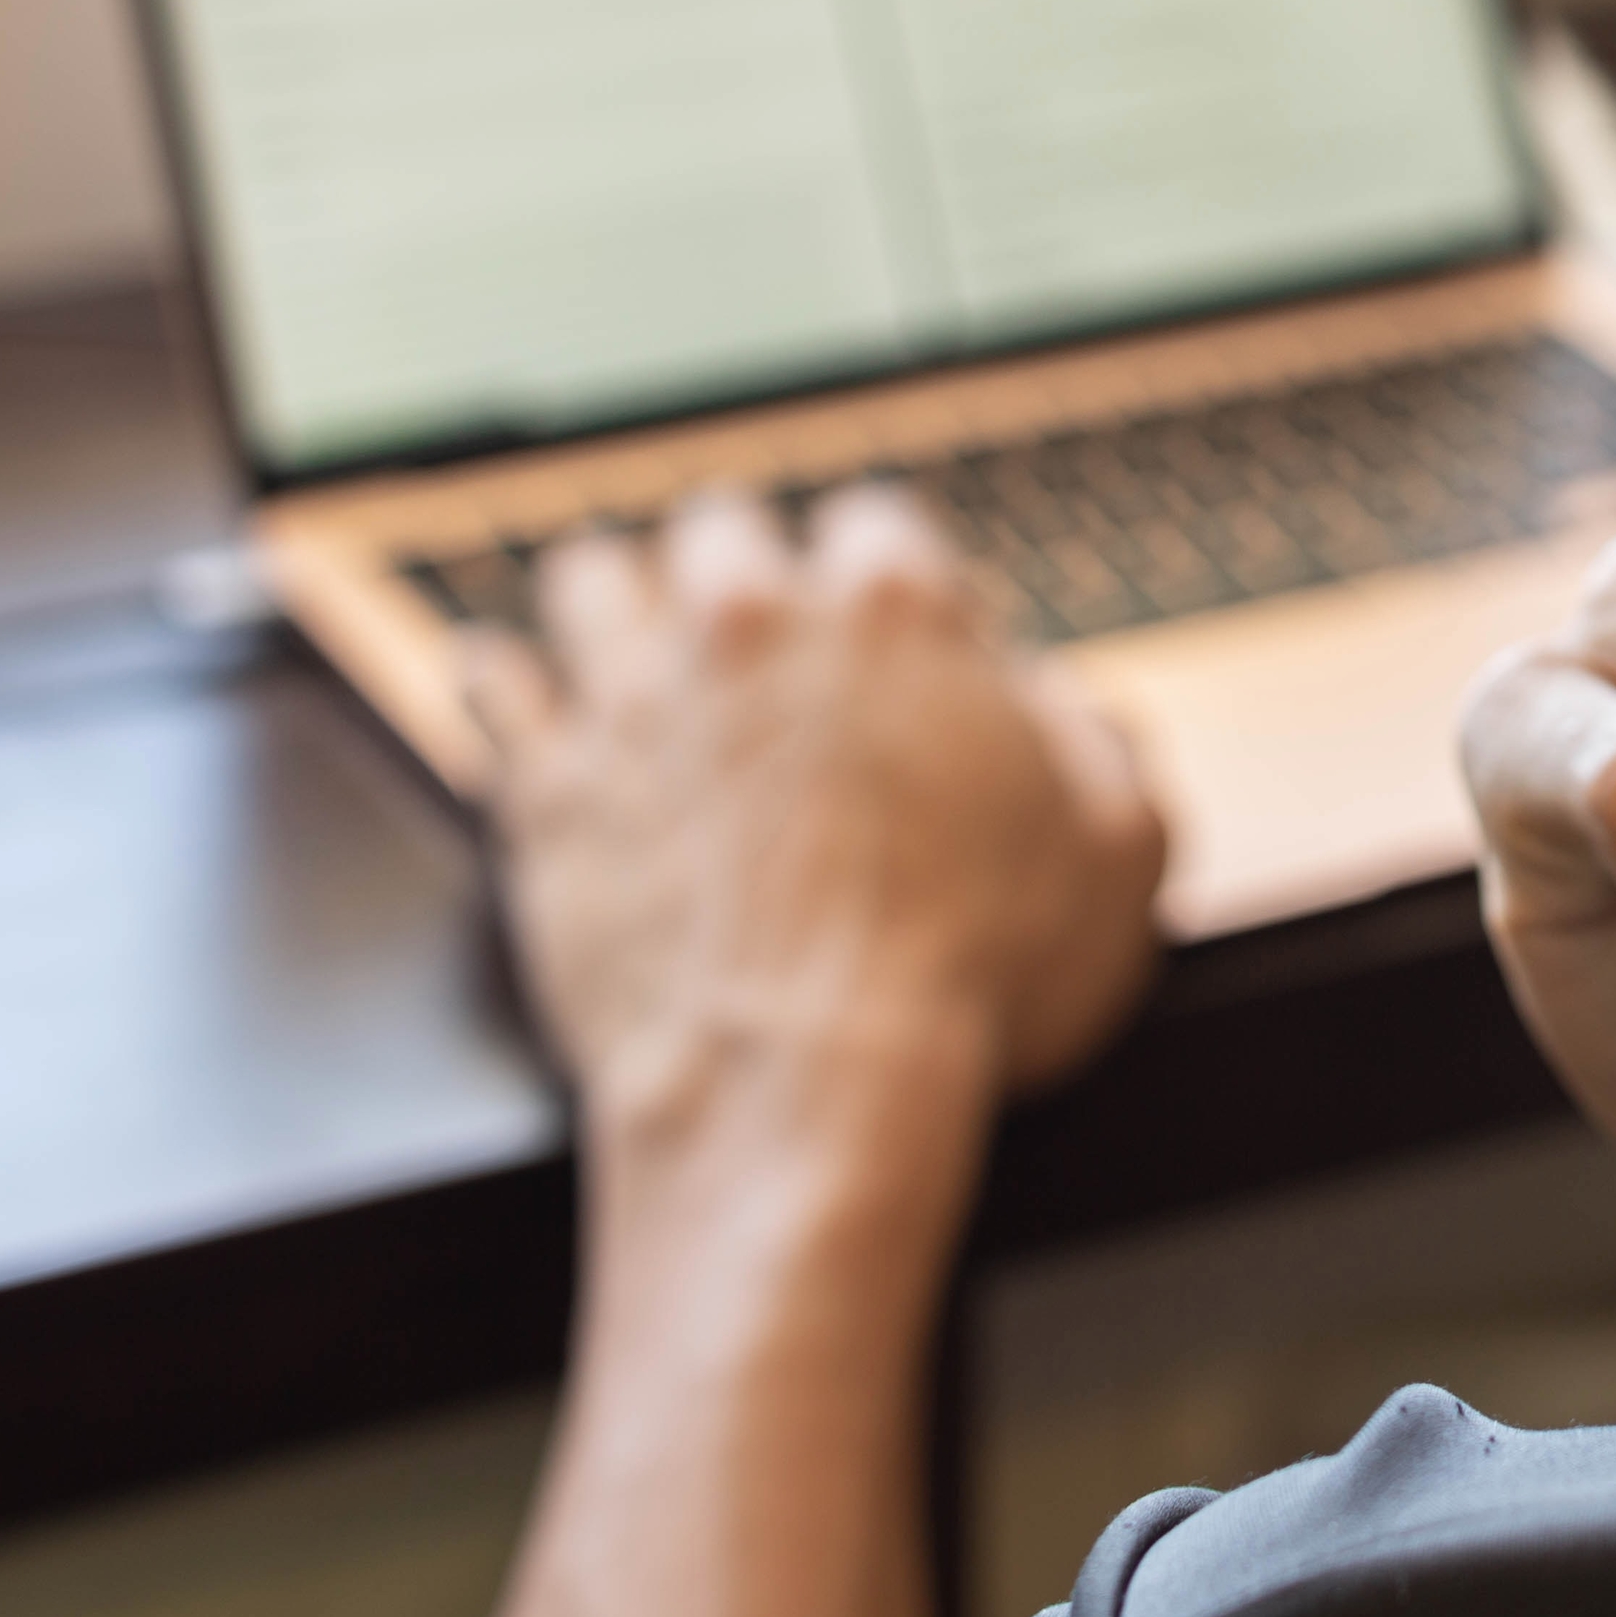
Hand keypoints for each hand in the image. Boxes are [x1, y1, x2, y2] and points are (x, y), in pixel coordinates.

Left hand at [466, 485, 1167, 1156]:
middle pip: (727, 529)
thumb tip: (1060, 710)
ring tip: (634, 630)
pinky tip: (522, 684)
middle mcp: (748, 620)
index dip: (894, 587)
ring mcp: (631, 694)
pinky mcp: (543, 783)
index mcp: (893, 608)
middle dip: (748, 574)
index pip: (876, 524)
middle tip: (764, 637)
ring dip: (620, 597)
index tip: (901, 646)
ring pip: (597, 574)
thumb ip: (1099, 746)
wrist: (807, 1092)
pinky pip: (495, 677)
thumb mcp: (1120, 855)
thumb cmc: (975, 978)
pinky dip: (511, 677)